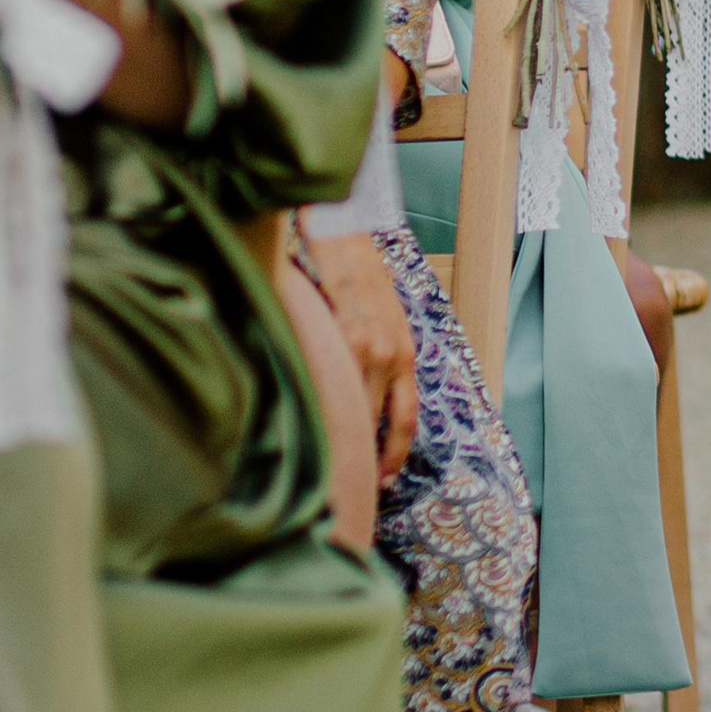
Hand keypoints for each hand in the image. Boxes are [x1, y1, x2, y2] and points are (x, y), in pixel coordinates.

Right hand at [300, 228, 419, 486]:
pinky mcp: (342, 331)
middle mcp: (391, 353)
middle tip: (348, 481)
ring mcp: (366, 343)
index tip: (384, 478)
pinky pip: (331, 378)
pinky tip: (304, 412)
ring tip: (321, 457)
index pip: (406, 417)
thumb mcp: (382, 318)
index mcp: (405, 353)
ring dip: (339, 432)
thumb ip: (375, 354)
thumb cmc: (359, 273)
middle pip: (377, 420)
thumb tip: (360, 393)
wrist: (346, 229)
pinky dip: (320, 400)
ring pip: (353, 405)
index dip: (394, 453)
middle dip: (363, 453)